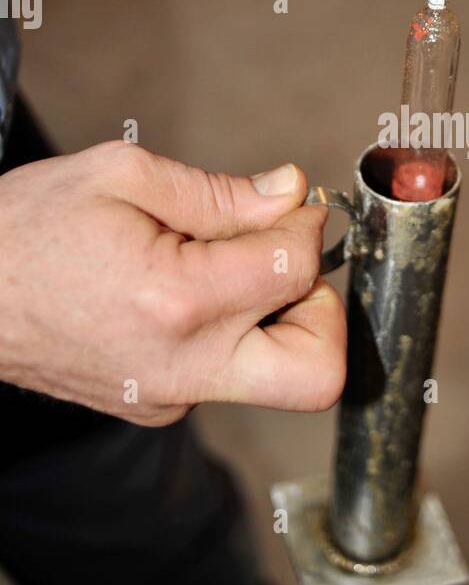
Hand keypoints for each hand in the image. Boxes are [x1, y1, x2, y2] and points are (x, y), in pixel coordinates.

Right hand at [0, 142, 343, 424]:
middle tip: (284, 264)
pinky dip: (229, 331)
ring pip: (277, 377)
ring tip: (220, 268)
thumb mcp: (119, 177)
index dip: (306, 225)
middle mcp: (182, 367)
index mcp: (177, 301)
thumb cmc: (25, 229)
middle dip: (323, 312)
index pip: (295, 269)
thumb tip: (290, 193)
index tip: (292, 205)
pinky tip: (182, 290)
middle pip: (318, 374)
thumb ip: (220, 193)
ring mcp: (169, 398)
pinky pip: (227, 374)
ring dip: (276, 319)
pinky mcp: (157, 407)